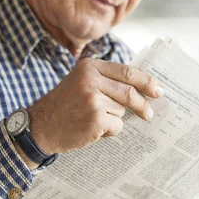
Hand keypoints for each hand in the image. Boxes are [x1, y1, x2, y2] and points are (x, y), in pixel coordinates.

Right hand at [27, 58, 162, 154]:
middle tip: (149, 114)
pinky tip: (92, 130)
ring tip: (94, 121)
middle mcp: (91, 80)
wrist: (40, 126)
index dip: (146, 82)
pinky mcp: (95, 118)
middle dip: (143, 104)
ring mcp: (93, 99)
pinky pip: (116, 126)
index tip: (157, 90)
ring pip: (122, 111)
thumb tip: (140, 88)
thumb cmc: (64, 106)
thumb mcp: (81, 82)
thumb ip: (106, 81)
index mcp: (90, 67)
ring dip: (114, 119)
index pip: (127, 72)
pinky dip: (109, 132)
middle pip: (129, 92)